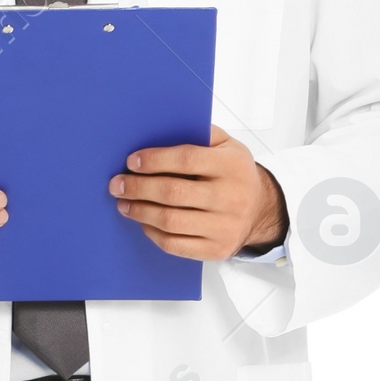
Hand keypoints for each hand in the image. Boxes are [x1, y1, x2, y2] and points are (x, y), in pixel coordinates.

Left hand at [109, 125, 286, 260]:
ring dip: (140, 211)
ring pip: (171, 220)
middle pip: (173, 192)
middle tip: (117, 185)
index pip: (185, 159)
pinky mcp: (216, 249)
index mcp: (231, 166)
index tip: (131, 162)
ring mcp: (224, 226)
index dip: (154, 160)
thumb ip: (200, 135)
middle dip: (138, 188)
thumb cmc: (235, 174)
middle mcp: (230, 197)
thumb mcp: (228, 146)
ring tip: (124, 204)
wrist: (262, 210)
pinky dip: (153, 233)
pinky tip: (143, 222)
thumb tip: (159, 131)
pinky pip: (175, 244)